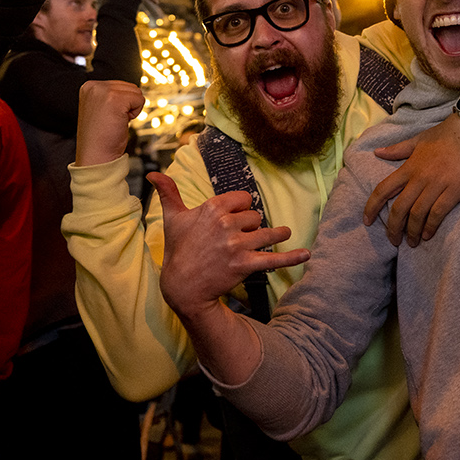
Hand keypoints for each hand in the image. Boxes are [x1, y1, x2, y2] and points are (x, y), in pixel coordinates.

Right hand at [75, 80, 144, 165]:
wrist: (96, 156)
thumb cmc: (101, 137)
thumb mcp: (102, 108)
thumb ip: (112, 95)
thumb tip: (133, 90)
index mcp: (89, 87)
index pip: (120, 85)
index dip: (121, 103)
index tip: (108, 117)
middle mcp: (93, 86)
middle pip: (130, 86)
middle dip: (127, 105)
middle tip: (112, 120)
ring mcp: (103, 91)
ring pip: (136, 92)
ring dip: (131, 109)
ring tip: (115, 121)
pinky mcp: (114, 99)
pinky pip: (139, 100)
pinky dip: (135, 113)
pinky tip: (120, 122)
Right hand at [150, 173, 309, 320]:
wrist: (182, 286)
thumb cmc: (178, 250)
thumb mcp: (172, 219)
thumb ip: (168, 193)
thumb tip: (153, 174)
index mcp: (213, 208)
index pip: (243, 198)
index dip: (241, 208)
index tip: (234, 218)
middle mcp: (226, 223)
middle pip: (255, 216)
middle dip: (252, 226)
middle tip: (241, 237)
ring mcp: (237, 245)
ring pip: (267, 232)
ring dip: (277, 234)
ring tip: (282, 234)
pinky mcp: (245, 264)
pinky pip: (274, 258)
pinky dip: (292, 257)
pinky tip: (307, 254)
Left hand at [363, 114, 459, 245]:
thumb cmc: (447, 133)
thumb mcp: (419, 139)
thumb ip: (398, 149)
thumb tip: (377, 152)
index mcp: (409, 166)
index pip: (383, 189)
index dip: (372, 207)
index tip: (366, 220)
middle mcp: (420, 177)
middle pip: (399, 208)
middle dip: (393, 228)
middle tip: (393, 240)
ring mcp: (437, 184)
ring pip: (417, 214)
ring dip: (412, 231)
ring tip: (411, 242)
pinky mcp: (455, 190)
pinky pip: (438, 213)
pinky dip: (430, 226)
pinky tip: (427, 235)